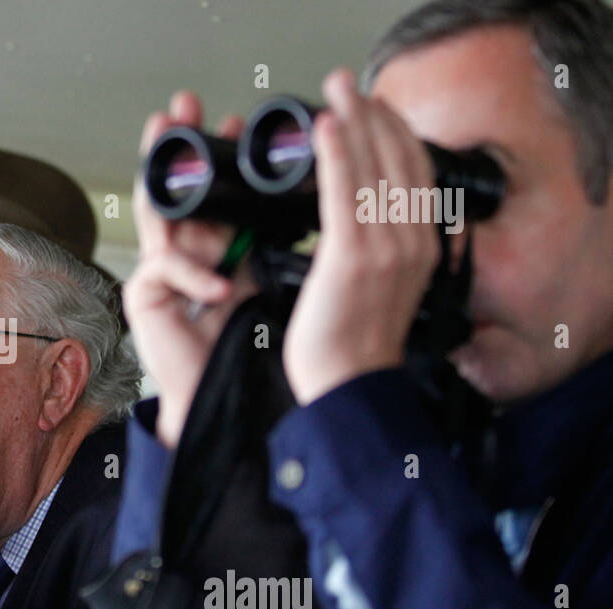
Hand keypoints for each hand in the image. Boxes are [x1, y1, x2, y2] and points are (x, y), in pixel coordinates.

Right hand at [125, 91, 257, 447]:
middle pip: (176, 186)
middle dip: (177, 144)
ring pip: (154, 211)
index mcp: (218, 243)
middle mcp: (184, 250)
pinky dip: (196, 274)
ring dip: (162, 176)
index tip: (236, 123)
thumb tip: (320, 193)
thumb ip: (272, 238)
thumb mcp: (269, 278)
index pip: (215, 188)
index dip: (221, 153)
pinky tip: (221, 286)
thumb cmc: (252, 346)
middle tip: (184, 106)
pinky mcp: (145, 296)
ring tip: (166, 142)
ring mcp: (159, 271)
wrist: (232, 401)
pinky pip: (168, 269)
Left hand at [282, 69, 439, 404]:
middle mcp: (410, 242)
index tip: (372, 107)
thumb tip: (363, 220)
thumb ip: (381, 249)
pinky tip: (325, 129)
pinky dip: (335, 157)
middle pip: (397, 162)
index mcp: (420, 247)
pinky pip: (342, 195)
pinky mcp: (351, 258)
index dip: (394, 134)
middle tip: (347, 85)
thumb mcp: (383, 287)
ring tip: (334, 93)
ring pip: (371, 170)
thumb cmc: (352, 345)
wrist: (347, 386)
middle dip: (372, 116)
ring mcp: (383, 248)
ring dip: (353, 123)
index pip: (413, 174)